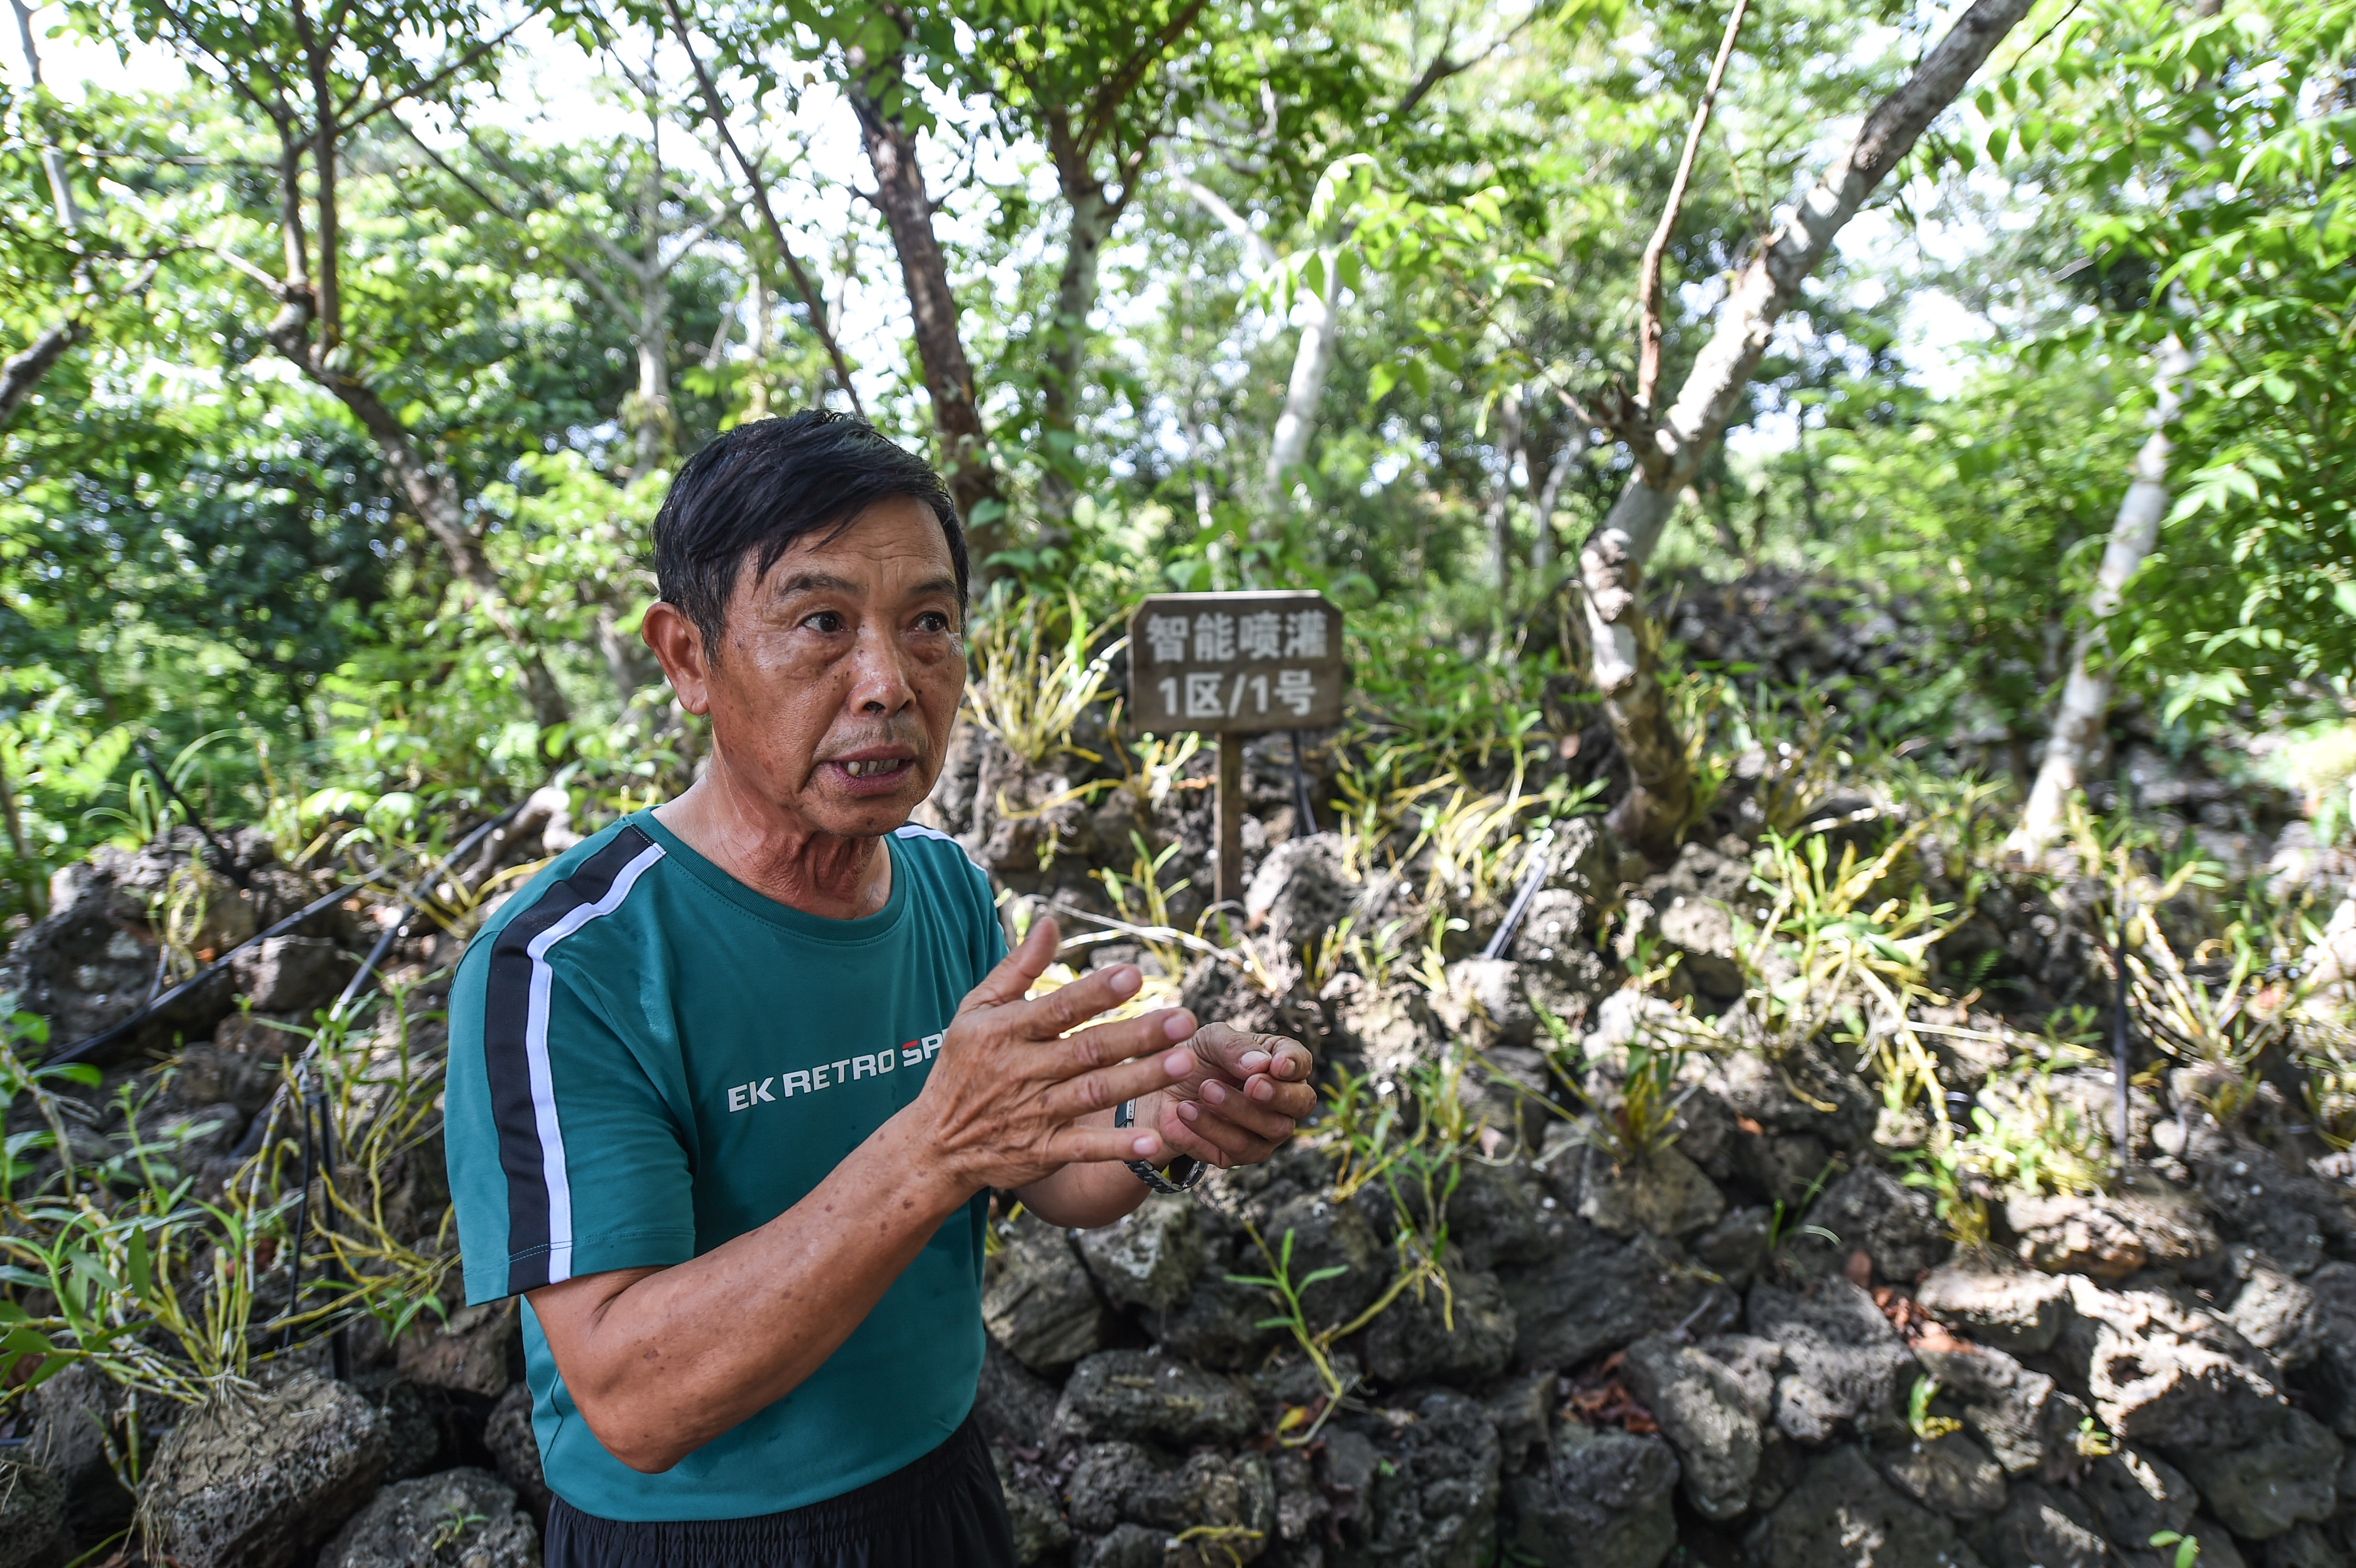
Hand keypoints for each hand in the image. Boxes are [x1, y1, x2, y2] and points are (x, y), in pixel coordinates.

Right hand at [917, 915, 1198, 1192]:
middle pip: (1088, 1050)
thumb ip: (1018, 967)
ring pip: (1094, 1093)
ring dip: (1141, 1080)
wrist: (935, 1143)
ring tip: (1184, 1062)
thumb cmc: (962, 1065)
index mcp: (1008, 1032)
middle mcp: (1023, 1071)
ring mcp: (1034, 1114)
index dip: (1096, 992)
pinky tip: (1155, 1140)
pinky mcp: (1043, 1151)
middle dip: (1139, 1035)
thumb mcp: (977, 1009)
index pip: (1058, 1008)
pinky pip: (1085, 1147)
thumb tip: (1049, 921)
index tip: (1135, 974)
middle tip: (1184, 1020)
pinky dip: (1119, 1147)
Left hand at [1137, 1022, 1317, 1169]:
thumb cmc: (1193, 1061)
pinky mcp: (1243, 1153)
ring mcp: (1267, 1130)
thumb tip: (1261, 1065)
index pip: (1301, 1063)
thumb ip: (1235, 1046)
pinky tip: (1188, 1110)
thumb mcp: (1209, 1040)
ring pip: (1274, 1128)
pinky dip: (1213, 1128)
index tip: (1276, 1064)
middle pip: (1302, 1102)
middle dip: (1279, 1094)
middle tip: (1252, 1085)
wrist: (1160, 1093)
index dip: (1293, 1064)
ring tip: (1206, 1090)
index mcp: (1277, 1062)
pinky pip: (1240, 1147)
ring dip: (1239, 1109)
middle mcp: (1281, 1099)